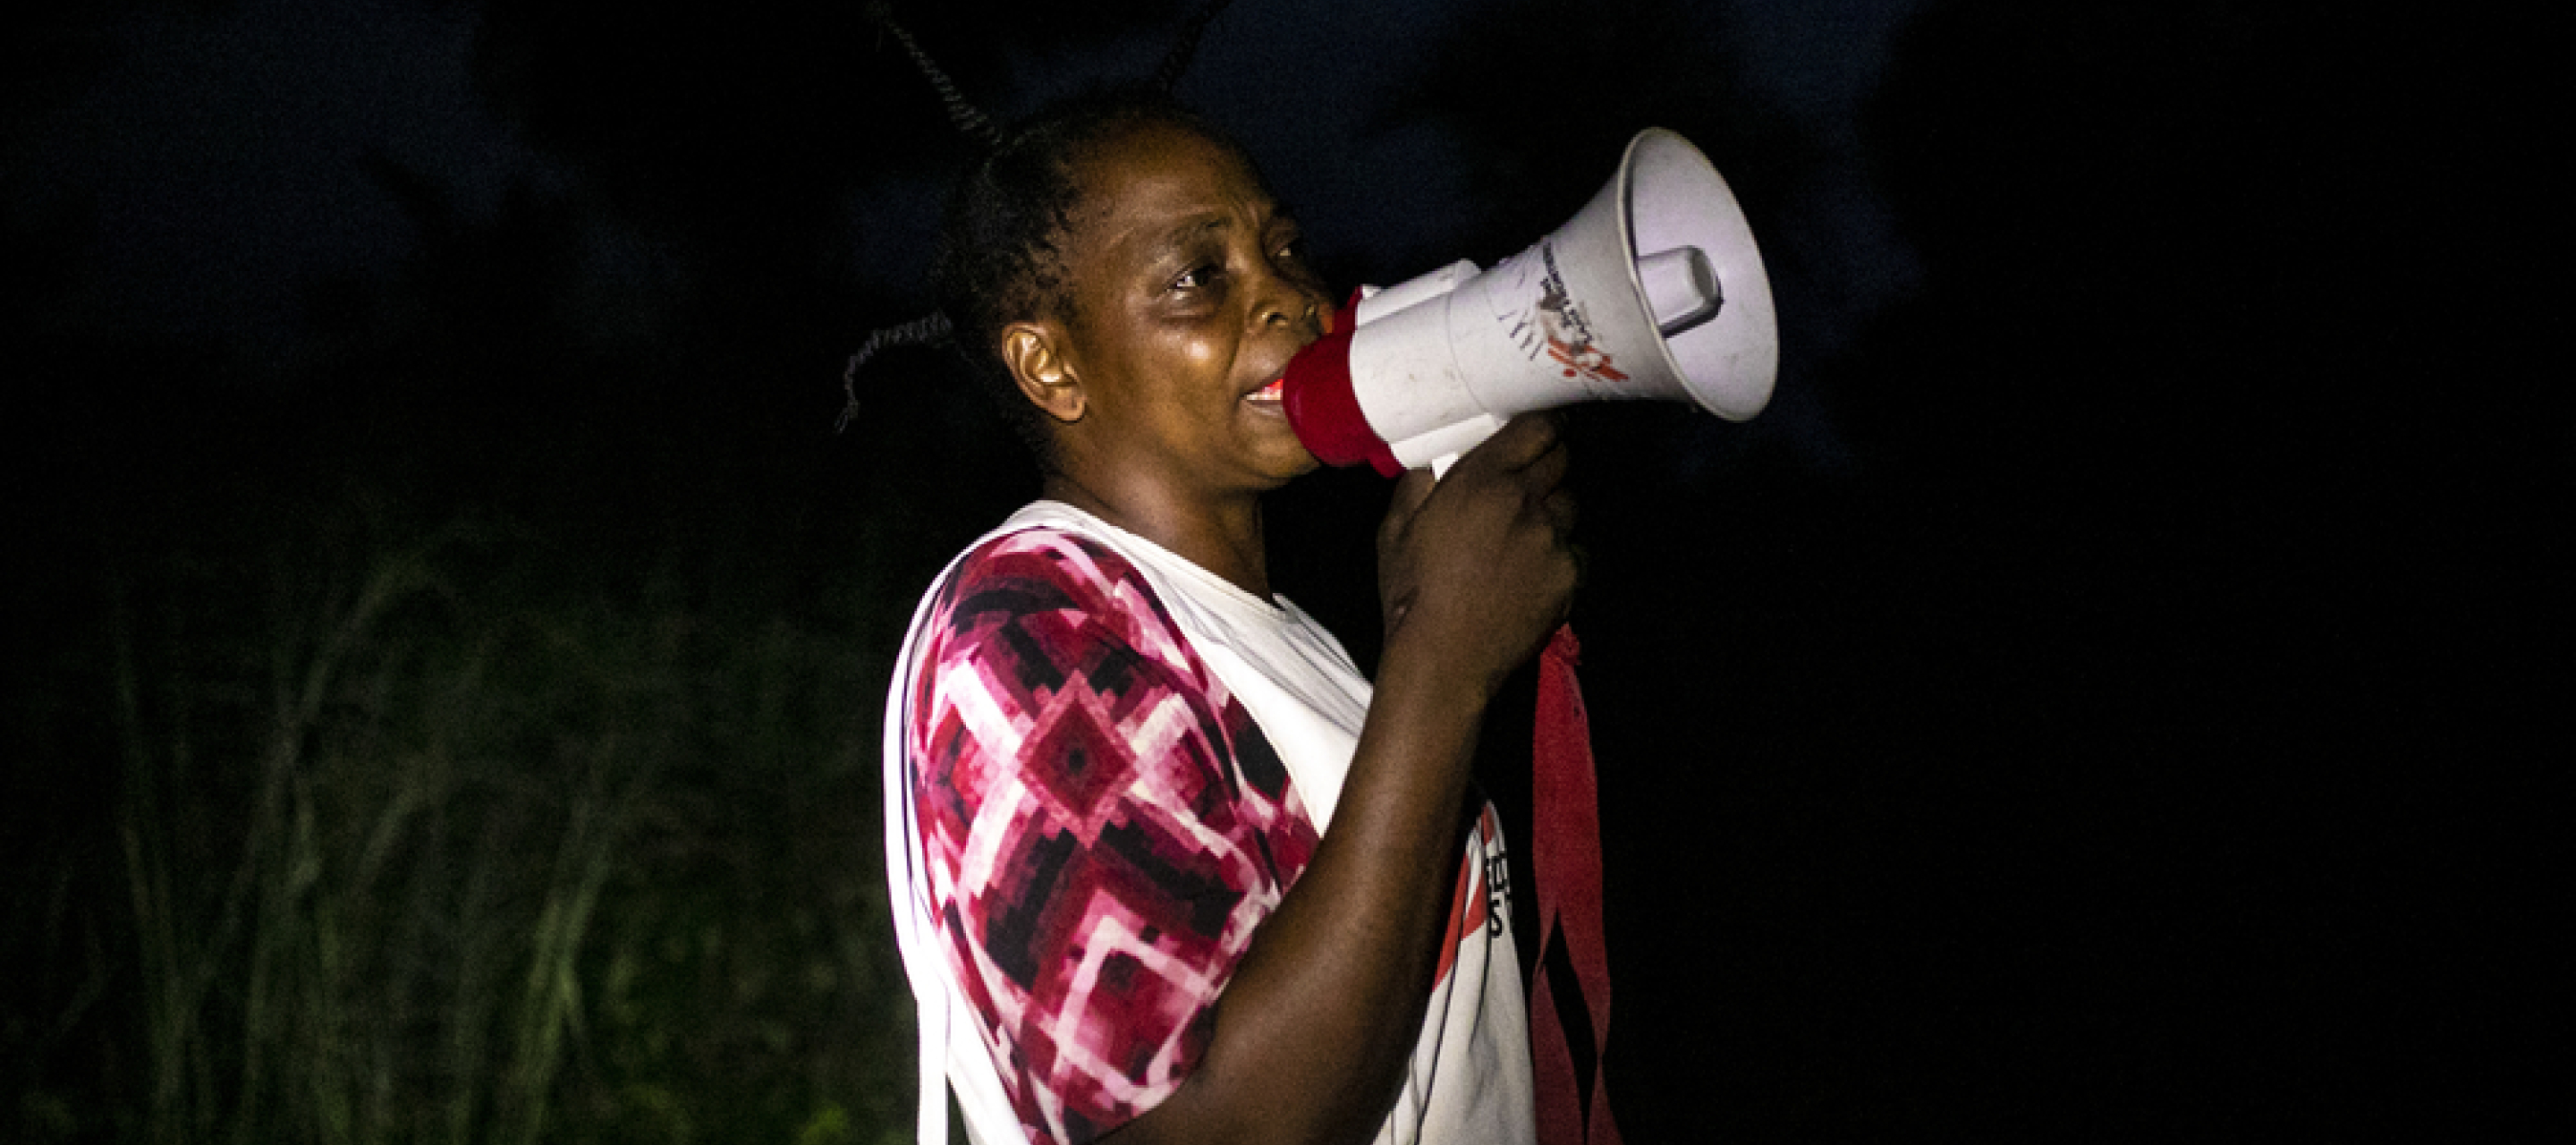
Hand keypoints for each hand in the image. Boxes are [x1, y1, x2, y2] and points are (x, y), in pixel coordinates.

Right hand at [1375, 413, 1578, 702]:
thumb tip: (1436, 462)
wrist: (1443, 660)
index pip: (1537, 429)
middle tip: (1529, 483)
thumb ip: (1419, 482)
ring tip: (1526, 534)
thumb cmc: (1413, 594)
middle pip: (1561, 461)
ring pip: (1571, 504)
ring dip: (1554, 510)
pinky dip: (1561, 554)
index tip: (1539, 434)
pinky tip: (1533, 571)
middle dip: (1548, 465)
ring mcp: (1553, 539)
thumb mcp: (1395, 528)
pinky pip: (1576, 549)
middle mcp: (1525, 501)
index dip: (1541, 429)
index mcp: (1481, 480)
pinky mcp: (1571, 575)